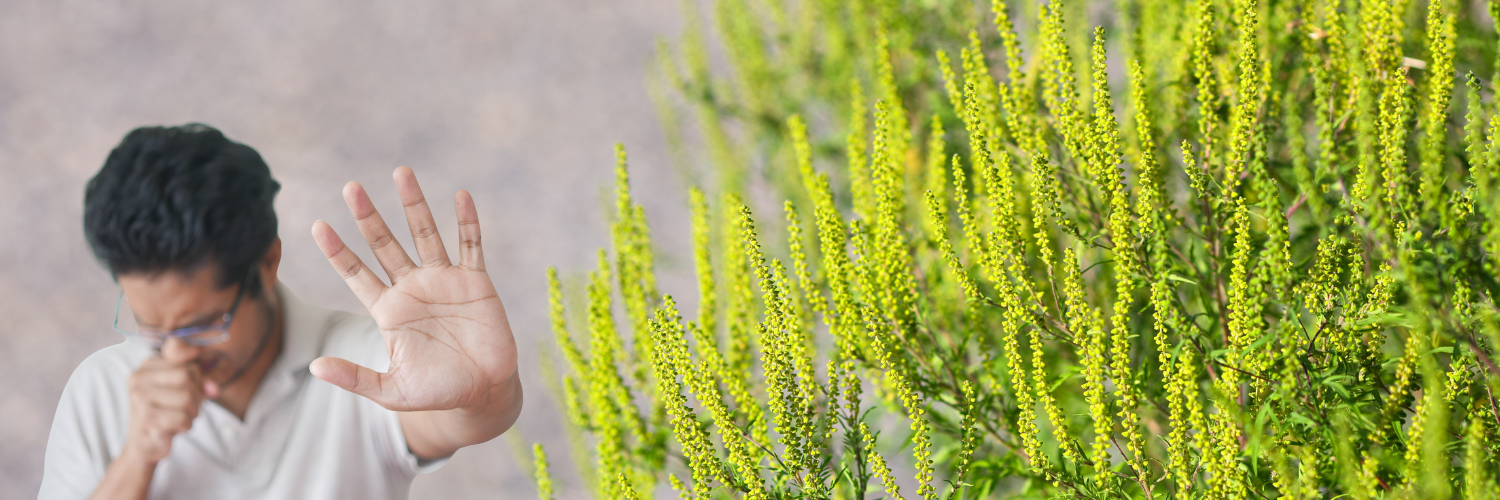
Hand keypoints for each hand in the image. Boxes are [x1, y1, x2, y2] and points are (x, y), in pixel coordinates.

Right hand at [122, 339, 218, 464]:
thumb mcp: (185, 389)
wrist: (145, 445)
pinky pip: (183, 418)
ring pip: (187, 397)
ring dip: (192, 412)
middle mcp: (138, 378)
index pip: (187, 363)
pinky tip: (174, 427)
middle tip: (185, 408)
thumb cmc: (168, 412)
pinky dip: (186, 425)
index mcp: (147, 366)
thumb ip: (203, 379)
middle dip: (196, 396)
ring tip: (179, 417)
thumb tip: (213, 388)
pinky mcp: (146, 418)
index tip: (189, 390)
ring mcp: (140, 398)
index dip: (197, 379)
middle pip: (188, 377)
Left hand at [309, 167, 518, 413]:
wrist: (484, 392)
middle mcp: (412, 288)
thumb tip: (314, 366)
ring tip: (401, 173)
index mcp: (389, 310)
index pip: (356, 273)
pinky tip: (461, 197)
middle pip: (385, 244)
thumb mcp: (392, 391)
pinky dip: (467, 221)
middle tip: (351, 188)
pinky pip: (470, 245)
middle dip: (368, 217)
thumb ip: (355, 377)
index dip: (338, 251)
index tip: (318, 226)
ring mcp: (444, 281)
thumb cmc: (436, 392)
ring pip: (425, 234)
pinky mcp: (475, 282)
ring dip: (414, 205)